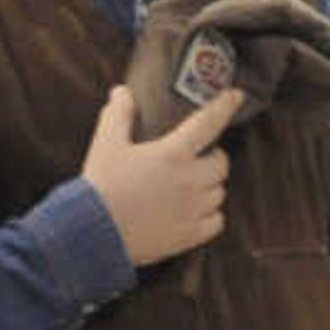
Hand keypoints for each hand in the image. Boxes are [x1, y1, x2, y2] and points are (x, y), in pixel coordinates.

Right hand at [82, 83, 239, 268]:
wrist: (94, 234)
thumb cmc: (101, 187)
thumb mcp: (106, 144)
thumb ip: (118, 115)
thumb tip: (122, 93)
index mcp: (173, 154)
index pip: (208, 122)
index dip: (225, 106)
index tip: (236, 96)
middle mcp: (190, 181)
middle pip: (221, 163)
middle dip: (212, 157)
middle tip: (197, 158)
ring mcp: (193, 210)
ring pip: (219, 192)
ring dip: (210, 186)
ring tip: (191, 186)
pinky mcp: (189, 235)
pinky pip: (217, 221)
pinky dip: (211, 215)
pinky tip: (195, 212)